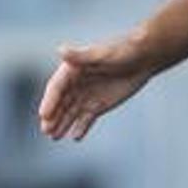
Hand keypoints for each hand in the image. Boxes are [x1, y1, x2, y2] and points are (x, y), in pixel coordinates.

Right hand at [38, 32, 155, 142]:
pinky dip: (81, 127)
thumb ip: (82, 56)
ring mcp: (86, 96)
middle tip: (46, 131)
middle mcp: (75, 84)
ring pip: (71, 113)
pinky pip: (86, 119)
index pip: (57, 88)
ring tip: (54, 137)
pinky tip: (76, 137)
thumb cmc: (123, 50)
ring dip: (62, 124)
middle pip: (61, 103)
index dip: (49, 101)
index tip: (44, 115)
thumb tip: (61, 50)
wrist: (143, 58)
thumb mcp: (103, 54)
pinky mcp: (97, 105)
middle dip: (53, 117)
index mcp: (72, 69)